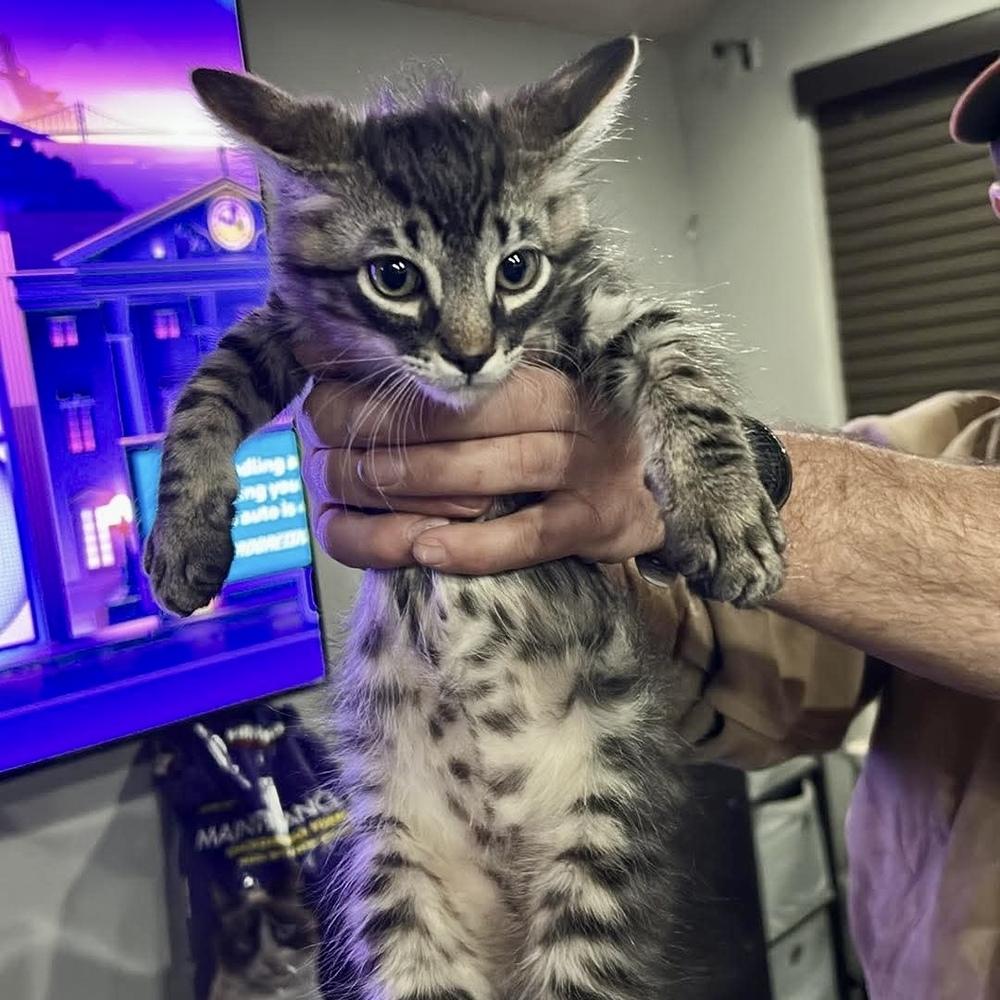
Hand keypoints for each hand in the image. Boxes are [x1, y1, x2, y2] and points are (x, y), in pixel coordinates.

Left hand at [298, 368, 664, 573]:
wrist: (643, 489)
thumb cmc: (554, 441)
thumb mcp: (507, 401)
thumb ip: (438, 386)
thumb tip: (321, 349)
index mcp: (541, 370)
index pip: (442, 375)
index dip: (378, 388)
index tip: (319, 398)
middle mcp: (569, 410)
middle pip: (459, 424)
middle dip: (380, 443)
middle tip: (323, 459)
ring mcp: (588, 466)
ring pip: (485, 477)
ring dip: (408, 495)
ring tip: (350, 500)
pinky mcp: (596, 521)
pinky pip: (527, 537)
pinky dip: (474, 547)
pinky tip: (422, 551)